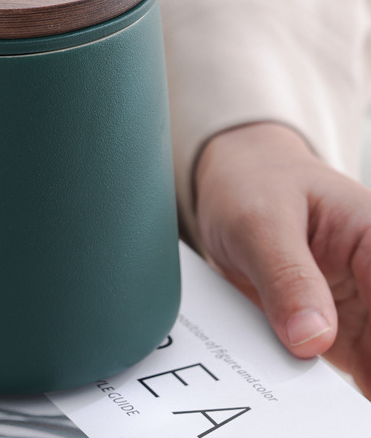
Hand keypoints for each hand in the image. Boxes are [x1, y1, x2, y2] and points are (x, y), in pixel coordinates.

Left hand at [195, 122, 370, 396]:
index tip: (365, 381)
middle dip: (368, 370)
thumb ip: (286, 276)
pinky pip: (347, 367)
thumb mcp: (259, 221)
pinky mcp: (334, 327)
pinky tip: (316, 403)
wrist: (230, 180)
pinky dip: (329, 388)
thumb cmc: (252, 182)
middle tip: (348, 400)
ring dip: (359, 383)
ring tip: (325, 408)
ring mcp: (359, 306)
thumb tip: (311, 339)